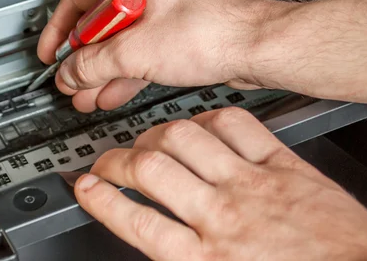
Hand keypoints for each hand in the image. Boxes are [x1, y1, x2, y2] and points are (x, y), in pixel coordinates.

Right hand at [38, 0, 267, 112]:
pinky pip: (142, 50)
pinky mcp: (178, 29)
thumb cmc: (214, 32)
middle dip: (84, 59)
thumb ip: (93, 64)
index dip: (59, 30)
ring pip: (121, 41)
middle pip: (100, 23)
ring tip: (86, 95)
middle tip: (71, 81)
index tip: (50, 52)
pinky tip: (112, 92)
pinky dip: (126, 71)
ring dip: (103, 71)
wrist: (259, 48)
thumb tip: (69, 73)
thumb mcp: (137, 51)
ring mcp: (164, 7)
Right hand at [74, 107, 366, 260]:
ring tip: (145, 141)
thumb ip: (183, 258)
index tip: (85, 186)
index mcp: (207, 260)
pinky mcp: (281, 163)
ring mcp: (252, 184)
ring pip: (185, 140)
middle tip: (106, 161)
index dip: (101, 199)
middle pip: (150, 172)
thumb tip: (151, 237)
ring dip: (155, 136)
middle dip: (115, 161)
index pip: (137, 222)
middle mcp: (223, 217)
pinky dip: (208, 119)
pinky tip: (199, 125)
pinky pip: (235, 125)